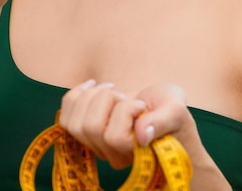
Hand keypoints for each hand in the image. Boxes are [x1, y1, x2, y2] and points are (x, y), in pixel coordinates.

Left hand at [59, 80, 190, 169]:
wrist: (161, 108)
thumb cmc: (170, 110)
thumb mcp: (175, 110)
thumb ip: (162, 121)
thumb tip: (143, 135)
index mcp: (135, 154)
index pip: (114, 137)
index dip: (125, 111)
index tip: (141, 104)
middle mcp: (112, 155)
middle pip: (91, 128)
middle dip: (106, 99)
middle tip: (123, 96)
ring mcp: (96, 145)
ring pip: (75, 123)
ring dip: (92, 96)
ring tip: (111, 91)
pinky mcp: (85, 132)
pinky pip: (66, 117)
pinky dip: (75, 95)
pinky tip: (91, 85)